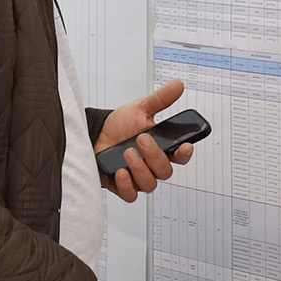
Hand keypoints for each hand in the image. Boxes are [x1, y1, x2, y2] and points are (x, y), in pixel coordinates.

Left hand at [94, 80, 195, 201]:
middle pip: (165, 171)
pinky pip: (131, 195)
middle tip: (142, 139)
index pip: (181, 156)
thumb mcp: (140, 109)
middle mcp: (152, 166)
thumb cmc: (120, 125)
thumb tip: (177, 85)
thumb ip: (160, 100)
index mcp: (162, 148)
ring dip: (140, 169)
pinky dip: (127, 185)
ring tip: (127, 152)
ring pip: (149, 184)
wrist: (94, 134)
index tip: (185, 146)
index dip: (185, 153)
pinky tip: (120, 172)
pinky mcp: (122, 187)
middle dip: (155, 156)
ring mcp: (138, 178)